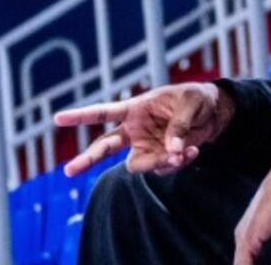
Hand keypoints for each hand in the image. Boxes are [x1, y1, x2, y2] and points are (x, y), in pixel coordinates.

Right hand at [54, 82, 233, 176]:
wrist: (213, 113)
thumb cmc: (196, 99)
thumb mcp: (190, 104)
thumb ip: (178, 126)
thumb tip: (171, 151)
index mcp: (135, 108)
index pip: (103, 112)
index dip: (81, 116)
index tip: (57, 118)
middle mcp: (134, 130)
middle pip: (104, 147)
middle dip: (87, 159)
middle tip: (68, 171)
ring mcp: (145, 146)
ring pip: (136, 165)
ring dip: (160, 162)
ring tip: (184, 151)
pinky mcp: (159, 158)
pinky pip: (160, 168)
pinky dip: (177, 163)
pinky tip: (191, 151)